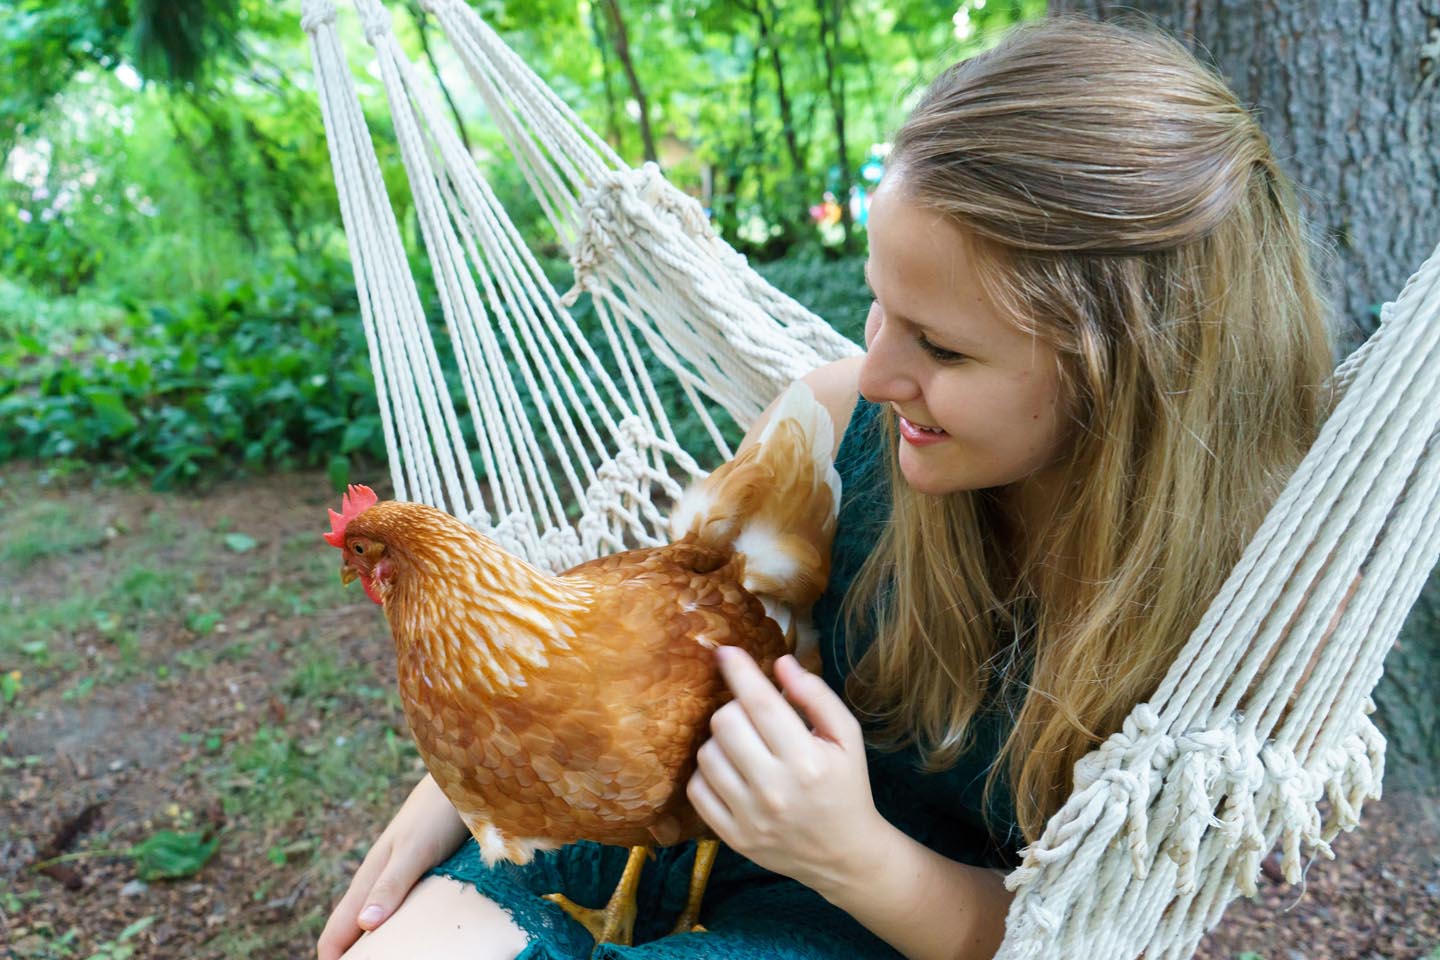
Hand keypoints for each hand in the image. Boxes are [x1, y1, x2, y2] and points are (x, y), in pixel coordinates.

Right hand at [316, 774, 468, 959]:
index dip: (333, 959)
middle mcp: (379, 882)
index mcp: (369, 879)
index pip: (336, 932)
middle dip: (353, 955)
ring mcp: (398, 879)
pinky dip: (401, 929)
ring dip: (378, 944)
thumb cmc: (436, 814)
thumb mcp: (414, 851)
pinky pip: (402, 911)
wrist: (461, 779)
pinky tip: (413, 939)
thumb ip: (390, 885)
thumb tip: (363, 926)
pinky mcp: (420, 875)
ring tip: (391, 957)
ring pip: (376, 922)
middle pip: (353, 930)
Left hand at [686, 647, 882, 898]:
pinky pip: (697, 789)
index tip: (725, 652)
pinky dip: (708, 773)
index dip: (739, 671)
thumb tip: (780, 664)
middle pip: (726, 723)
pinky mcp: (732, 837)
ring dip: (722, 741)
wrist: (844, 854)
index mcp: (808, 761)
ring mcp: (750, 816)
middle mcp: (775, 790)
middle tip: (753, 716)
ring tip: (745, 747)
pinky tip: (731, 771)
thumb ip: (816, 696)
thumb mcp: (847, 737)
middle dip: (736, 708)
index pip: (761, 703)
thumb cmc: (846, 786)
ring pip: (707, 753)